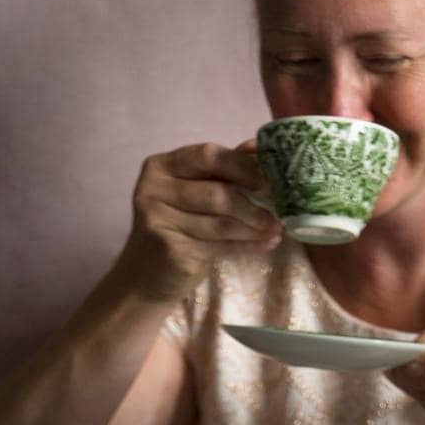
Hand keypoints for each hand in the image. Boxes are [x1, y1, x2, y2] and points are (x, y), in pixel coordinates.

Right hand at [121, 139, 281, 301]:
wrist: (147, 275)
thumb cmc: (177, 227)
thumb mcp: (193, 192)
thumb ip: (222, 171)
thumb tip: (261, 149)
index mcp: (161, 166)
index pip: (208, 155)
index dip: (242, 166)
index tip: (269, 179)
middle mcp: (154, 189)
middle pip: (216, 192)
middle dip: (251, 203)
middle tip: (278, 209)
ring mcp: (159, 221)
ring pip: (220, 222)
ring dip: (253, 227)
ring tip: (276, 229)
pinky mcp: (171, 250)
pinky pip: (219, 246)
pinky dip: (246, 245)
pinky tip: (265, 244)